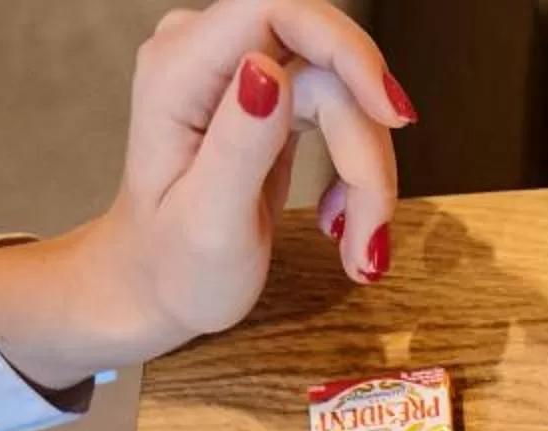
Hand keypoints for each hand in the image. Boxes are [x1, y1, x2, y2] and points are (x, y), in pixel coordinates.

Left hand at [0, 0, 409, 389]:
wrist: (154, 287)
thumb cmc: (173, 266)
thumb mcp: (209, 221)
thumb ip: (239, 143)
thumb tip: (268, 71)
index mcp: (179, 70)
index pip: (278, 12)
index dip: (347, 52)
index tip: (393, 119)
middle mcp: (207, 55)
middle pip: (326, 65)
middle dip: (364, 149)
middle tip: (369, 235)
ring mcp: (239, 74)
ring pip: (344, 96)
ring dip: (367, 175)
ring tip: (355, 246)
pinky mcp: (267, 98)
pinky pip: (339, 113)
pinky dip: (356, 173)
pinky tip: (340, 220)